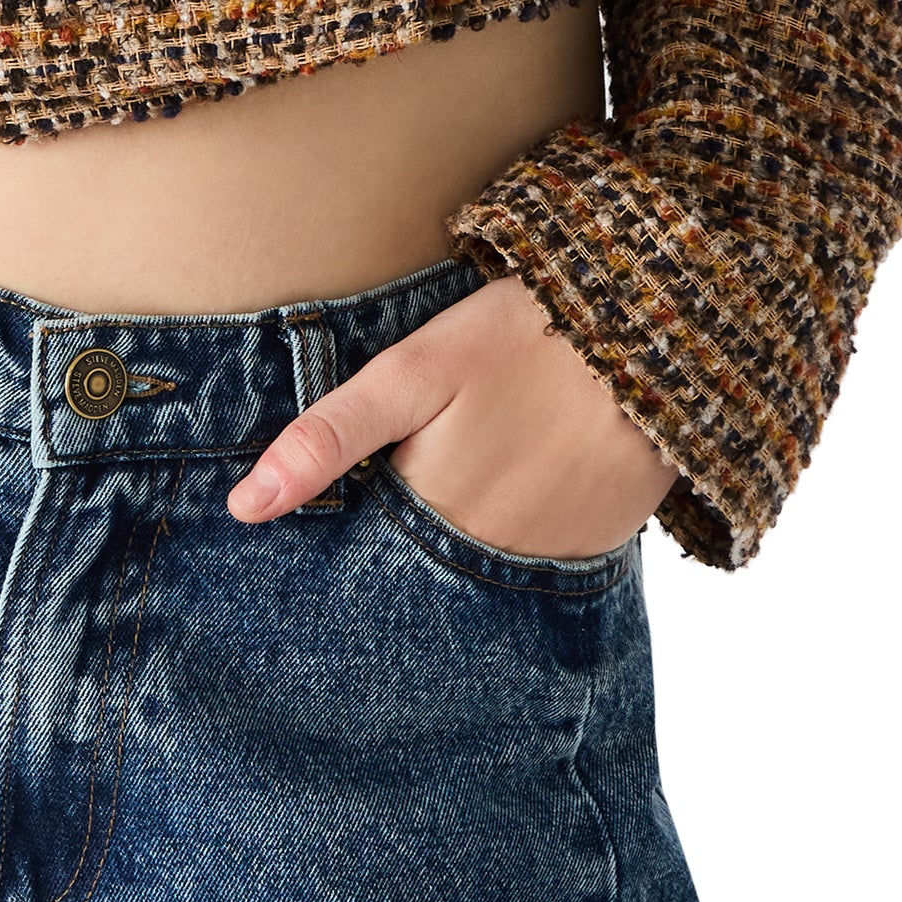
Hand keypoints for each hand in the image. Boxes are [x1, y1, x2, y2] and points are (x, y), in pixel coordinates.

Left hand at [227, 272, 672, 557]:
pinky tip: (525, 484)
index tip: (318, 553)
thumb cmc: (521, 336)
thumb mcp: (412, 373)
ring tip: (474, 478)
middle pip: (426, 578)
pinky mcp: (605, 546)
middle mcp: (497, 562)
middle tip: (409, 502)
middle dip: (401, 558)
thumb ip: (328, 440)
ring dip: (465, 549)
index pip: (369, 571)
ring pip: (484, 576)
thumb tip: (243, 509)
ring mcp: (559, 562)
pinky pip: (546, 566)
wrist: (658, 323)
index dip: (344, 559)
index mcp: (437, 518)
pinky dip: (525, 539)